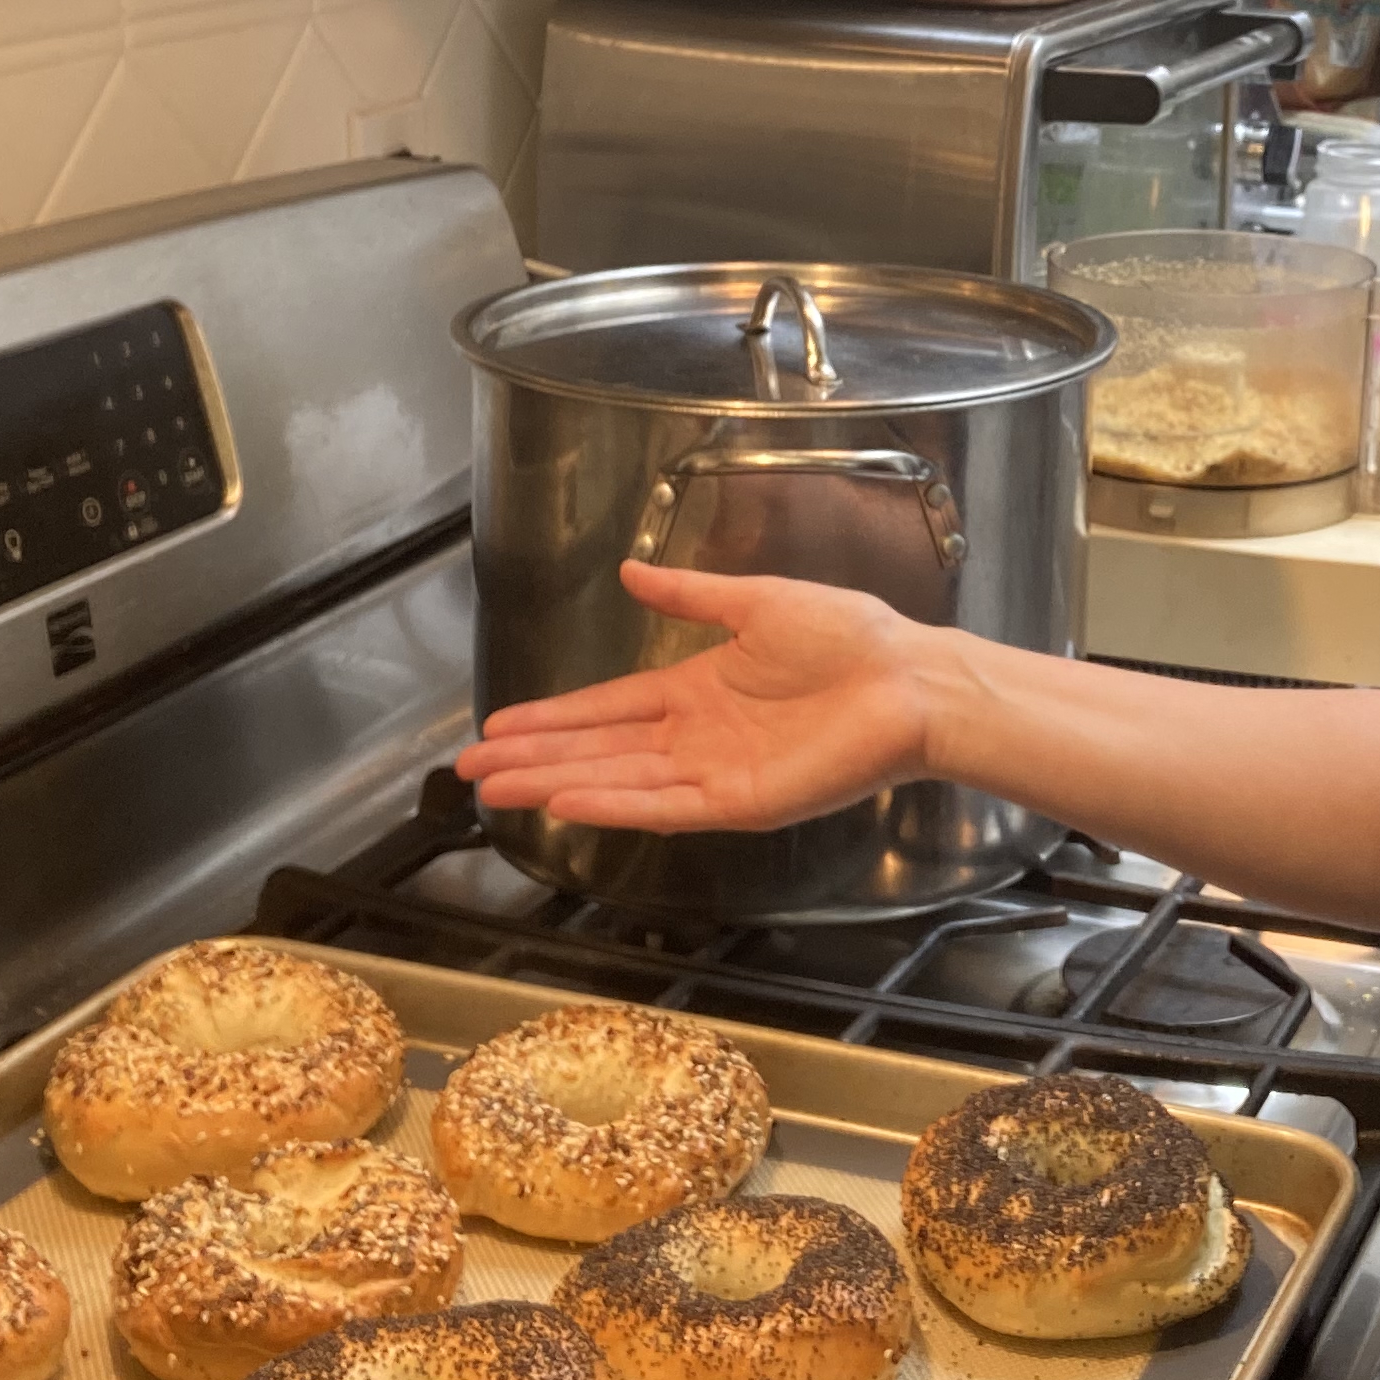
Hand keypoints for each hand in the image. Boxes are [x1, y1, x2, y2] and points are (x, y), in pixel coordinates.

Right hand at [451, 560, 941, 833]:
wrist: (909, 679)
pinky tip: (567, 802)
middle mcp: (695, 738)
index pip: (606, 708)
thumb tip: (631, 573)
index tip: (498, 725)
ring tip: (498, 789)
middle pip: (597, 751)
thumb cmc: (849, 637)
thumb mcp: (756, 602)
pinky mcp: (740, 802)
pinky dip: (615, 805)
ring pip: (617, 782)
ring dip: (556, 784)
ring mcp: (714, 774)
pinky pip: (664, 806)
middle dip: (532, 759)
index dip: (551, 718)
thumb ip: (690, 595)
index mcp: (697, 689)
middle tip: (470, 769)